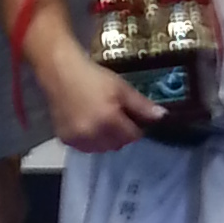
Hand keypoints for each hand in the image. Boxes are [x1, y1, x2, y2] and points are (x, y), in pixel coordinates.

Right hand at [43, 46, 161, 152]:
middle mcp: (93, 134)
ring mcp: (77, 139)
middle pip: (117, 145)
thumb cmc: (93, 77)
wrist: (60, 73)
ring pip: (101, 149)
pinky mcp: (65, 140)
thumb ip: (142, 106)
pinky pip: (85, 148)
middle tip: (116, 117)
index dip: (136, 127)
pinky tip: (88, 125)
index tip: (132, 118)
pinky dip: (90, 141)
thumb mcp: (121, 88)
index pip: (132, 136)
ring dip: (106, 140)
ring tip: (102, 121)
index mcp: (109, 120)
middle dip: (121, 134)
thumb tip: (162, 116)